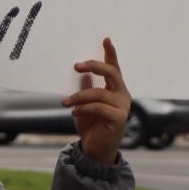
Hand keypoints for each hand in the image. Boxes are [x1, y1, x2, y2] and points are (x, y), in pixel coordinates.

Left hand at [62, 37, 130, 165]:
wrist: (95, 150)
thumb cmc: (92, 126)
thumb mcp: (84, 105)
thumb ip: (86, 89)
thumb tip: (82, 73)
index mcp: (115, 89)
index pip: (114, 68)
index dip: (110, 53)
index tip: (105, 39)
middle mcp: (122, 95)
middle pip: (111, 73)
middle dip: (94, 65)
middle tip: (77, 66)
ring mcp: (122, 106)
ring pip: (98, 92)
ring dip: (78, 96)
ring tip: (65, 102)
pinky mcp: (119, 118)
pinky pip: (98, 107)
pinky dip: (84, 108)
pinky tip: (75, 113)